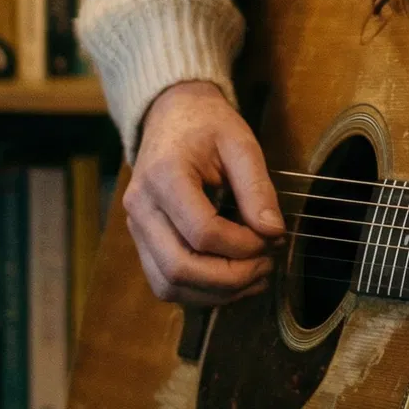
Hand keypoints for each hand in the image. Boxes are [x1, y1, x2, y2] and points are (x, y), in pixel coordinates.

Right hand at [124, 80, 285, 306]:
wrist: (171, 115)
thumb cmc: (208, 126)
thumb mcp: (240, 143)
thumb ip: (257, 187)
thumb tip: (273, 232)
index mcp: (163, 175)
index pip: (202, 231)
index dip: (243, 245)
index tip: (272, 237)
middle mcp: (140, 207)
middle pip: (180, 268)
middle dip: (231, 278)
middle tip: (267, 265)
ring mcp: (135, 228)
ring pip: (169, 285)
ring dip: (216, 293)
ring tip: (255, 277)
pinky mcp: (142, 242)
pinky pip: (165, 283)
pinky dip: (200, 292)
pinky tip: (233, 281)